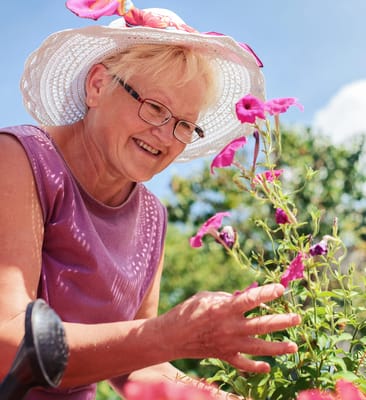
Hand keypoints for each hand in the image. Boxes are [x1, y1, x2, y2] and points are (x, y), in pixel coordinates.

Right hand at [160, 283, 299, 373]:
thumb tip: (244, 299)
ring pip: (259, 347)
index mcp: (225, 309)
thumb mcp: (206, 297)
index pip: (252, 299)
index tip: (281, 289)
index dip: (268, 293)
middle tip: (297, 318)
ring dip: (278, 347)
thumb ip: (227, 298)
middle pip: (262, 325)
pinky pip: (244, 364)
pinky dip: (256, 366)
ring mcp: (229, 344)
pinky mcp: (224, 356)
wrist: (171, 336)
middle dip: (282, 321)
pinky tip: (267, 366)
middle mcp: (230, 327)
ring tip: (293, 346)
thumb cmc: (188, 311)